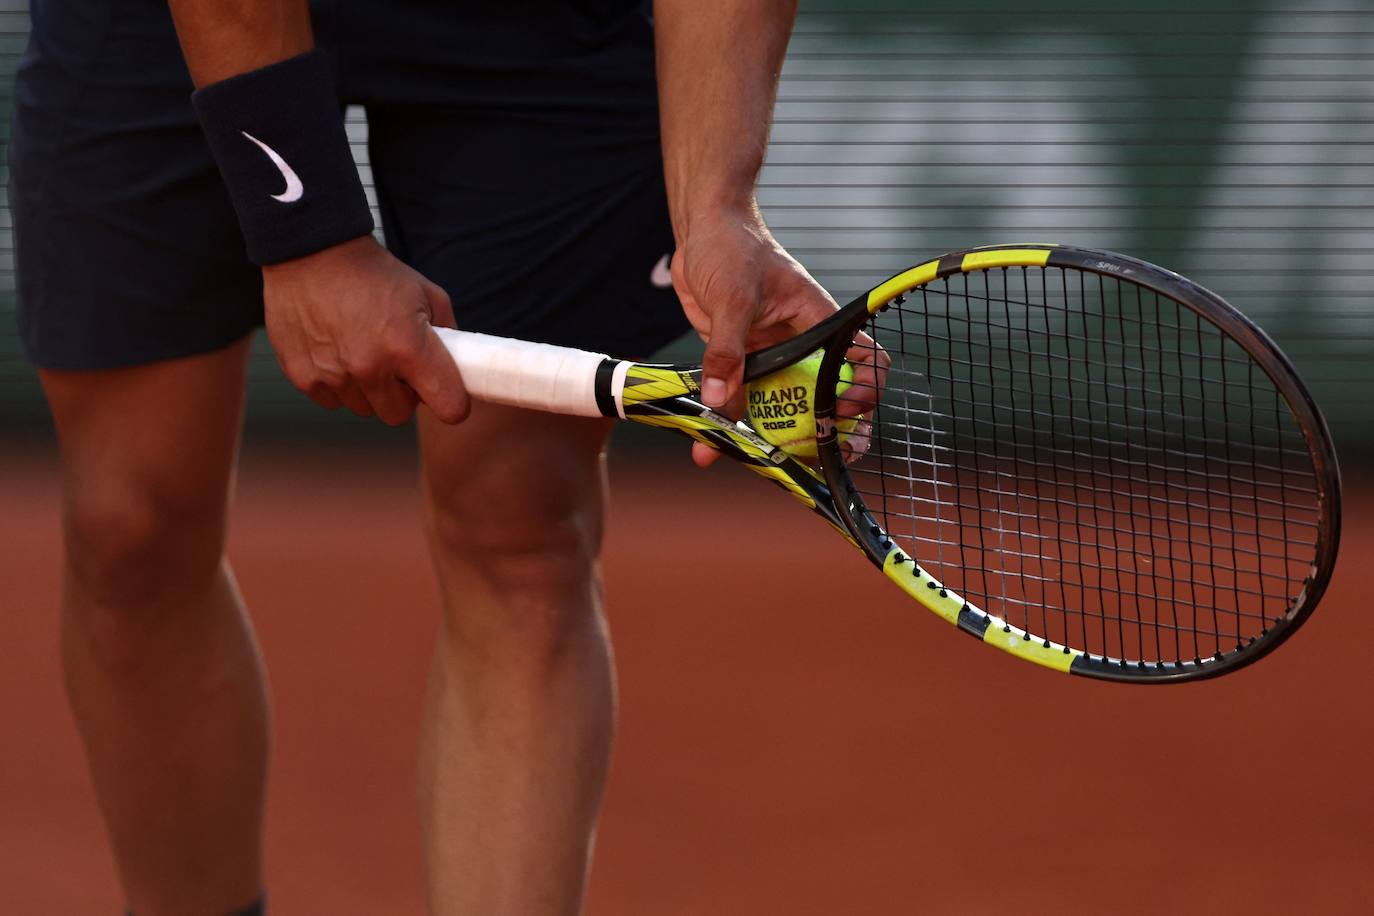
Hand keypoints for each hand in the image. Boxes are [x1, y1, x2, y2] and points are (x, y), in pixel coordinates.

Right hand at [262, 236, 468, 425]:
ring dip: (368, 389)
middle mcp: (370, 367)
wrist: (310, 251)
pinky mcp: (303, 377)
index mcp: (408, 348)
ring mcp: (334, 375)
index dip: (451, 401)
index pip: (449, 407)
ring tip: (361, 350)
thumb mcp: (425, 293)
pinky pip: (332, 400)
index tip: (445, 392)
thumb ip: (448, 334)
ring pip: (364, 408)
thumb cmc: (373, 273)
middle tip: (395, 364)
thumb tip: (458, 367)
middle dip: (402, 394)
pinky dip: (337, 384)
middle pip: (399, 414)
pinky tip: (336, 351)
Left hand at [671, 202, 884, 466]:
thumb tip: (718, 399)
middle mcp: (803, 345)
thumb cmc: (733, 247)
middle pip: (827, 399)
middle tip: (811, 456)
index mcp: (821, 323)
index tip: (840, 411)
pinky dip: (726, 425)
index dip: (864, 392)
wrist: (701, 230)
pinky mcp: (742, 362)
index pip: (865, 362)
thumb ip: (727, 349)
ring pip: (782, 408)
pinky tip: (707, 450)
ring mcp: (773, 356)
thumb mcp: (733, 297)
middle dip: (825, 432)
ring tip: (759, 464)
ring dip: (772, 438)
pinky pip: (740, 401)